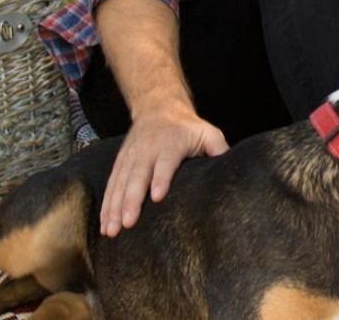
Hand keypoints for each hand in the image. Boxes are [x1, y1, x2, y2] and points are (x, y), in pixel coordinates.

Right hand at [99, 104, 227, 236]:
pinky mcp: (120, 163)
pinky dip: (106, 205)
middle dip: (132, 200)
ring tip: (113, 230)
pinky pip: (111, 185)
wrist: (159, 108)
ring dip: (115, 207)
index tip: (156, 196)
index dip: (161, 178)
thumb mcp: (208, 132)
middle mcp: (148, 150)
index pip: (165, 162)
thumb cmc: (188, 127)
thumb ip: (219, 150)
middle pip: (138, 176)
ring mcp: (131, 157)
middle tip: (129, 222)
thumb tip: (231, 170)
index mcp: (171, 143)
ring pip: (120, 183)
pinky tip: (106, 224)